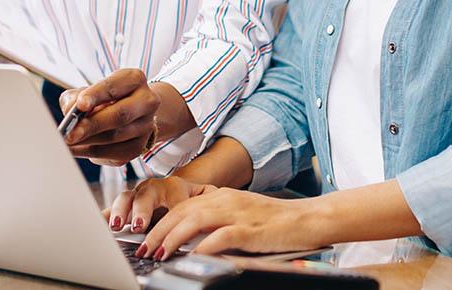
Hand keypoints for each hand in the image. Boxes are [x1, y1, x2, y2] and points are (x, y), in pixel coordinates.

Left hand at [59, 68, 161, 165]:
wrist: (132, 113)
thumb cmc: (106, 99)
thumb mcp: (91, 90)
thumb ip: (77, 97)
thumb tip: (69, 112)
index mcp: (134, 80)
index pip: (114, 87)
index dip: (96, 95)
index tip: (80, 104)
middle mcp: (146, 101)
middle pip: (120, 115)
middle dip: (92, 125)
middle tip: (70, 133)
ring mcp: (145, 126)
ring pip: (114, 137)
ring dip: (87, 141)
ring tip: (67, 142)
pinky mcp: (137, 147)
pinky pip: (112, 153)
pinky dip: (90, 152)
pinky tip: (76, 149)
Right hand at [104, 176, 213, 233]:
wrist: (183, 193)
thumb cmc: (194, 200)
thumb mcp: (205, 200)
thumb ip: (208, 204)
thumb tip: (214, 210)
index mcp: (175, 186)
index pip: (173, 196)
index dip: (170, 209)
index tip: (167, 224)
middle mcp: (153, 189)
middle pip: (146, 194)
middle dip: (141, 210)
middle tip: (138, 225)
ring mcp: (137, 197)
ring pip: (126, 198)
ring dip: (121, 211)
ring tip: (117, 226)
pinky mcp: (124, 208)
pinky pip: (111, 210)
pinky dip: (104, 216)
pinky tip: (97, 224)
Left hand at [136, 188, 325, 260]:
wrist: (308, 219)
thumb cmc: (276, 221)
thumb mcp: (241, 216)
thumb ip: (217, 222)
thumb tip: (191, 240)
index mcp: (222, 196)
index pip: (182, 206)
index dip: (160, 222)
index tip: (146, 238)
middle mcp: (226, 200)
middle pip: (182, 211)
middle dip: (158, 231)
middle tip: (143, 248)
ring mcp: (238, 213)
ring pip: (194, 221)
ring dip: (172, 238)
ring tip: (158, 253)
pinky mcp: (250, 230)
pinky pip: (220, 236)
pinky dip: (203, 246)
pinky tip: (192, 256)